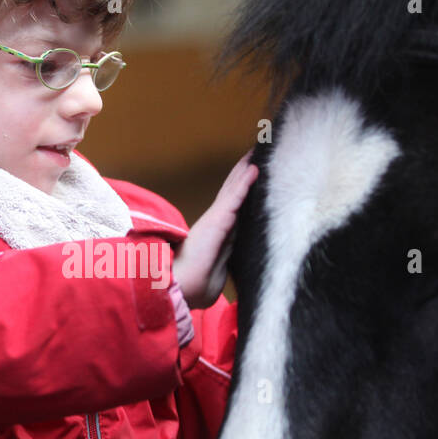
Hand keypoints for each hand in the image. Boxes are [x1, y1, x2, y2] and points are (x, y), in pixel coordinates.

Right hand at [173, 151, 258, 308]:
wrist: (180, 288)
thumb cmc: (194, 284)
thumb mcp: (217, 271)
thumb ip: (226, 259)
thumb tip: (232, 256)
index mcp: (217, 234)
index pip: (233, 207)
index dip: (241, 190)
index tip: (252, 174)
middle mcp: (217, 222)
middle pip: (233, 192)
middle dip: (243, 174)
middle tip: (255, 153)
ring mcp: (217, 220)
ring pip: (234, 189)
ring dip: (245, 170)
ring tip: (257, 151)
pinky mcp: (218, 221)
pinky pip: (235, 197)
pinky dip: (245, 182)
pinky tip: (254, 167)